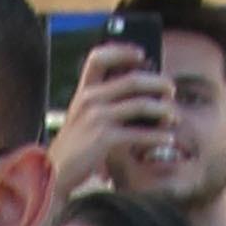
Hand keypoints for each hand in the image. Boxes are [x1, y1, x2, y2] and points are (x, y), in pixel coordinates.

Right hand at [47, 44, 177, 197]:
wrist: (52, 175)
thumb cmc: (72, 150)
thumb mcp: (80, 119)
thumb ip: (100, 104)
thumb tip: (136, 96)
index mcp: (83, 91)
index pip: (99, 57)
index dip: (122, 50)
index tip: (142, 54)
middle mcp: (89, 99)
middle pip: (132, 79)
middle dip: (158, 82)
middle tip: (171, 90)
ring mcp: (97, 117)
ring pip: (141, 104)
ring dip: (163, 109)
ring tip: (173, 116)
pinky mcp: (104, 138)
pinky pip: (139, 133)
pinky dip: (158, 136)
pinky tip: (167, 139)